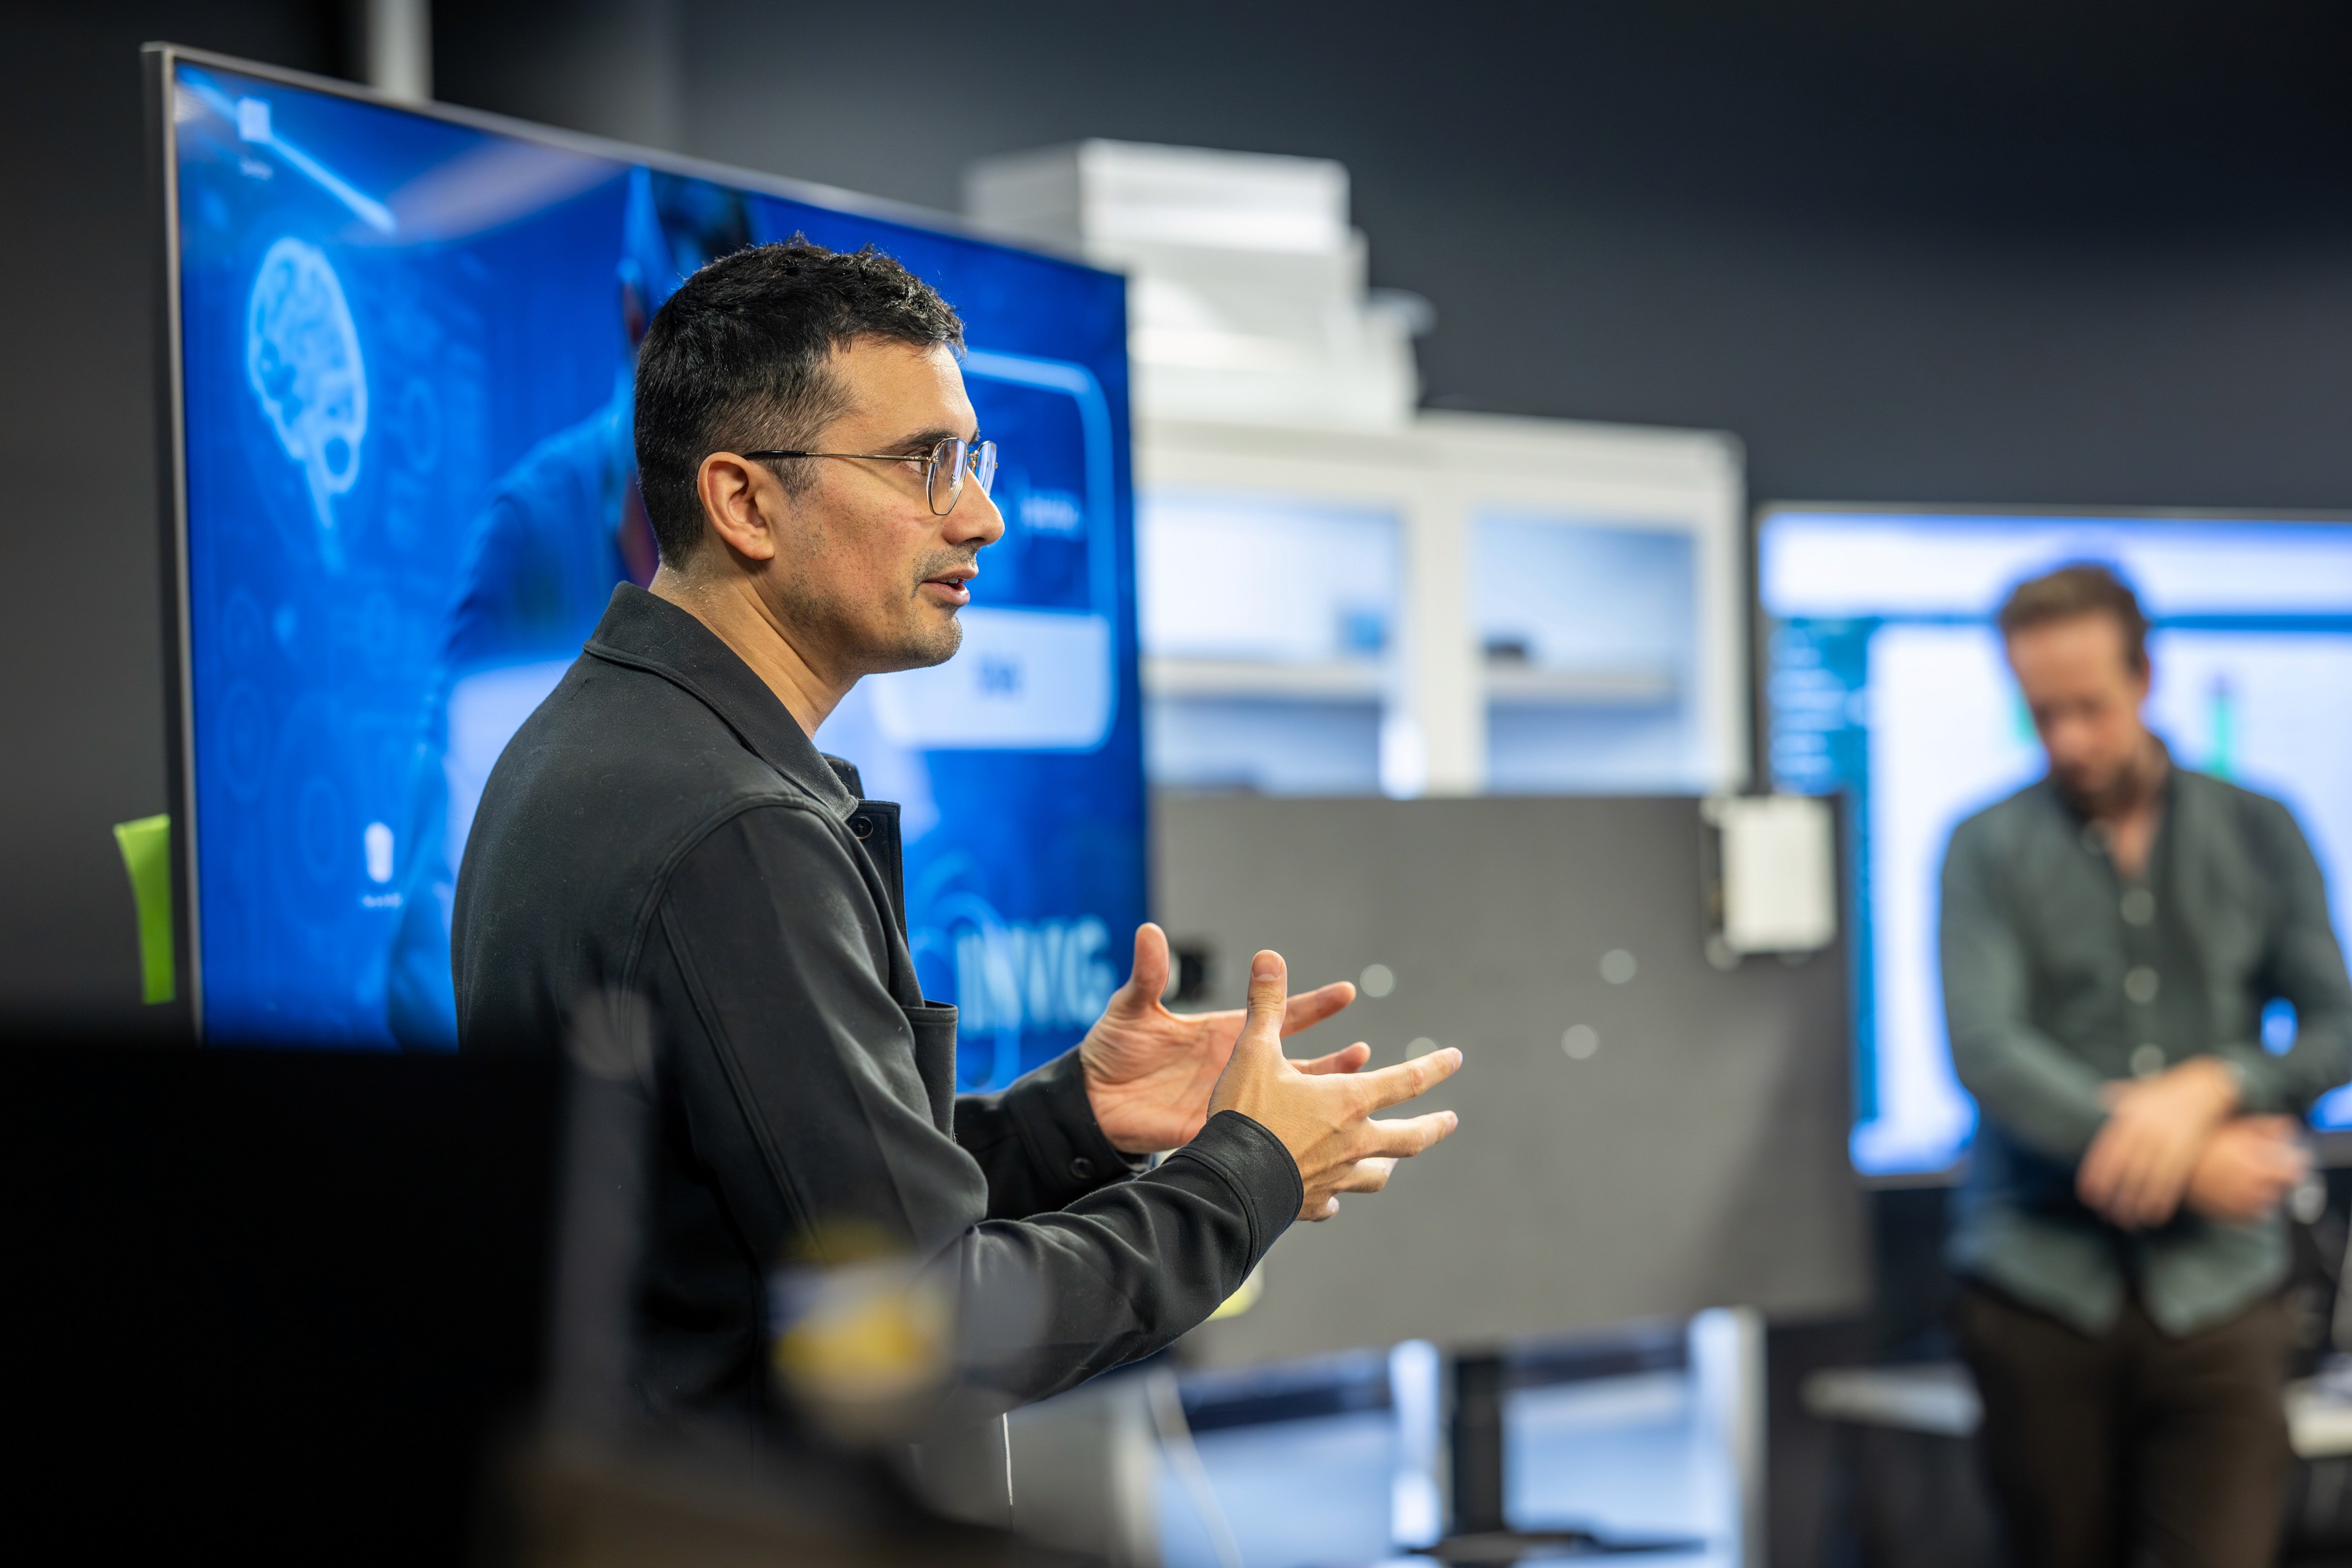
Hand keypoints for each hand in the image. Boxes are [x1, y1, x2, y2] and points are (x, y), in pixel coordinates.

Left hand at [1081, 924, 1364, 1153]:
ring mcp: (1231, 1103)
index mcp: (1224, 1032)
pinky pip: (1260, 1139)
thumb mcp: (1131, 1008)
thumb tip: (1149, 930)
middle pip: (1296, 1064)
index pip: (1277, 1015)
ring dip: (1319, 1102)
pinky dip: (1289, 1141)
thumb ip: (1147, 973)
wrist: (1092, 1100)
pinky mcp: (1217, 1132)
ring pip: (1288, 1105)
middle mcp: (1237, 1067)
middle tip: (1364, 1053)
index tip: (1346, 993)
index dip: (1313, 1005)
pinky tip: (1315, 1148)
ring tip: (1353, 1098)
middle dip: (1333, 1061)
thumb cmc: (1113, 1047)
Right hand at [1207, 949, 1462, 1220]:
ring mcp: (1335, 1177)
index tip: (1456, 1059)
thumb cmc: (1246, 1115)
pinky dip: (1334, 1198)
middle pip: (1408, 1137)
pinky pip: (1332, 1202)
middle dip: (1433, 1127)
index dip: (1435, 1067)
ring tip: (1389, 1164)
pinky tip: (1330, 1200)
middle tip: (1449, 1121)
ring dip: (1386, 1165)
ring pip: (1374, 1174)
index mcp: (1348, 1101)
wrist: (1228, 1184)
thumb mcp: (1253, 1051)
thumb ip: (1265, 1005)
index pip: (1407, 1081)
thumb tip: (1268, 956)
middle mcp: (1353, 1142)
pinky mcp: (1311, 1204)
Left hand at [2077, 1058, 2240, 1228]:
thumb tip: (2104, 1095)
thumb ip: (2123, 1096)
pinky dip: (2161, 1200)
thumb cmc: (2172, 1092)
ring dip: (2135, 1203)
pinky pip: (2172, 1180)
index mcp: (2129, 1118)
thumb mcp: (2144, 1090)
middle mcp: (2145, 1131)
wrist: (2208, 1087)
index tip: (2088, 1194)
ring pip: (2146, 1179)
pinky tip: (2153, 1215)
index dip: (2096, 1175)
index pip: (2106, 1151)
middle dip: (2113, 1194)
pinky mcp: (2187, 1152)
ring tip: (2127, 1221)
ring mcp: (2166, 1142)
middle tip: (2105, 1214)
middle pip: (2124, 1169)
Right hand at [2184, 1116, 2308, 1224]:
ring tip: (2252, 1178)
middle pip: (2286, 1185)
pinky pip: (2254, 1214)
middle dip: (2282, 1175)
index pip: (2296, 1168)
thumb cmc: (2199, 1143)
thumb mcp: (2232, 1127)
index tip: (2290, 1156)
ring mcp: (2242, 1202)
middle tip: (2269, 1165)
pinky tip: (2240, 1190)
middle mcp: (2254, 1185)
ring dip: (2268, 1190)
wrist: (2168, 1167)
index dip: (2295, 1160)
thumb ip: (2264, 1127)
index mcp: (2258, 1161)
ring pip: (2272, 1201)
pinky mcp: (2230, 1215)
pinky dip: (2253, 1204)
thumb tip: (2289, 1126)